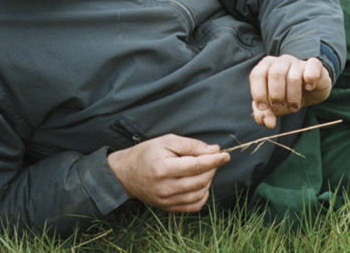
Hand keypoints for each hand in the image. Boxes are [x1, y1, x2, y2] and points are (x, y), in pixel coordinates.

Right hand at [107, 134, 229, 211]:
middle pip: (201, 180)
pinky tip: (199, 184)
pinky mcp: (168, 208)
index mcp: (163, 168)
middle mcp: (166, 187)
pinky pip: (194, 205)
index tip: (225, 155)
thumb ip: (190, 145)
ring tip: (203, 170)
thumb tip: (214, 150)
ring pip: (200, 193)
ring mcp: (167, 200)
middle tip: (211, 159)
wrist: (124, 174)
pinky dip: (202, 195)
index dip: (213, 160)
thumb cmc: (145, 154)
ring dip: (207, 181)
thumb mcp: (165, 141)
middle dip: (211, 168)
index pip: (196, 165)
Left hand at [249, 54, 331, 128]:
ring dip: (293, 95)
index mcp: (265, 67)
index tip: (264, 108)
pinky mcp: (314, 65)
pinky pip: (312, 66)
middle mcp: (280, 62)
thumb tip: (267, 123)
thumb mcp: (273, 106)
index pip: (257, 75)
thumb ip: (264, 114)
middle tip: (281, 107)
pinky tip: (309, 87)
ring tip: (294, 106)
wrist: (310, 92)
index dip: (258, 92)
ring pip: (293, 76)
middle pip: (275, 74)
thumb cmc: (286, 96)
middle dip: (276, 95)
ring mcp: (297, 62)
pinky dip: (310, 78)